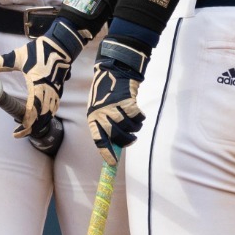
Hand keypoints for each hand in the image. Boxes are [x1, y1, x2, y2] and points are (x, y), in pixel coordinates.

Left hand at [0, 18, 81, 137]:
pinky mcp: (59, 88)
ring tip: (27, 126)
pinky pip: (54, 106)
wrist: (61, 44)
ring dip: (39, 122)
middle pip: (42, 118)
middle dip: (31, 128)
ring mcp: (56, 91)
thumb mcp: (17, 56)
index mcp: (38, 86)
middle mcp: (49, 92)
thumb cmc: (40, 50)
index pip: (33, 113)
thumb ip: (0, 63)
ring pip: (49, 113)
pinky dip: (46, 114)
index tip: (16, 132)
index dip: (25, 125)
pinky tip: (40, 115)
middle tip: (19, 132)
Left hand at [87, 38, 148, 164]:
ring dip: (135, 127)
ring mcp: (116, 109)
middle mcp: (103, 115)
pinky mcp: (128, 103)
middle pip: (118, 138)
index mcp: (93, 118)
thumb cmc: (104, 93)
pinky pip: (138, 119)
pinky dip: (140, 117)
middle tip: (131, 139)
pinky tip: (137, 111)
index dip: (107, 153)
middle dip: (127, 141)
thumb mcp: (97, 109)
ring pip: (131, 129)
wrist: (114, 71)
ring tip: (132, 120)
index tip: (113, 162)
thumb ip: (103, 125)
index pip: (99, 141)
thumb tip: (113, 145)